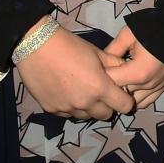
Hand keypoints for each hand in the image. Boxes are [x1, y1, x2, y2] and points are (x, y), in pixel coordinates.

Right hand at [16, 21, 134, 118]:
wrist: (37, 46)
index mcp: (99, 87)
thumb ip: (114, 64)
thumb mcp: (96, 52)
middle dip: (107, 105)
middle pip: (105, 115)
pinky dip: (72, 107)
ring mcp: (67, 109)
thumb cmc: (70, 46)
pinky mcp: (52, 110)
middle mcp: (85, 103)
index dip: (126, 100)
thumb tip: (126, 71)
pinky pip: (68, 114)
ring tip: (82, 89)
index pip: (124, 107)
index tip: (122, 94)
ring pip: (86, 116)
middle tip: (102, 91)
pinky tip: (67, 91)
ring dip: (89, 107)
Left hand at [104, 26, 163, 108]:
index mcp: (137, 72)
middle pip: (119, 94)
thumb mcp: (129, 33)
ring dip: (122, 94)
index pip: (110, 83)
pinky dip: (135, 99)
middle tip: (102, 76)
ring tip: (117, 82)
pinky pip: (144, 103)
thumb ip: (113, 49)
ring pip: (131, 103)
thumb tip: (101, 61)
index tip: (94, 70)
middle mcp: (146, 86)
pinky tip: (130, 88)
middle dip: (109, 86)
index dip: (99, 77)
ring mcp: (155, 89)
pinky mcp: (162, 89)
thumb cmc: (153, 29)